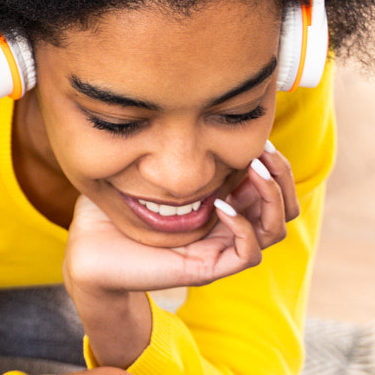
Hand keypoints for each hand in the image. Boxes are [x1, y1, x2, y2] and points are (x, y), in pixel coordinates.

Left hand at [64, 144, 300, 297]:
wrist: (89, 255)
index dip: (272, 162)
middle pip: (285, 207)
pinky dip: (244, 228)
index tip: (258, 137)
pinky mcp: (207, 268)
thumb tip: (177, 106)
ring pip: (275, 230)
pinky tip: (222, 205)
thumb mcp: (142, 171)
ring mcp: (218, 250)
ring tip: (250, 170)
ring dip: (271, 197)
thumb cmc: (110, 211)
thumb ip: (166, 147)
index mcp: (220, 206)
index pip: (270, 187)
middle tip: (261, 151)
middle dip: (281, 174)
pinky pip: (248, 253)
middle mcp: (226, 228)